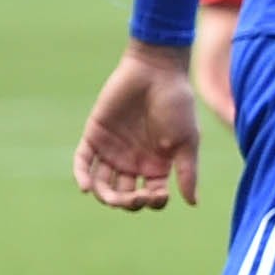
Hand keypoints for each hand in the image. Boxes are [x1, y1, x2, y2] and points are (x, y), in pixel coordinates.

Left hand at [73, 39, 200, 211]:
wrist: (157, 71)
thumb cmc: (177, 104)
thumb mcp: (187, 141)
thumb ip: (188, 172)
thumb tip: (192, 203)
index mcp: (156, 166)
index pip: (150, 197)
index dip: (153, 202)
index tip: (158, 195)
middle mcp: (133, 162)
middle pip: (124, 196)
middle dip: (128, 203)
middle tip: (136, 196)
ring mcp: (112, 150)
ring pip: (102, 185)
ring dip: (106, 196)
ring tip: (112, 197)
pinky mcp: (94, 136)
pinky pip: (83, 162)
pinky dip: (82, 176)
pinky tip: (85, 188)